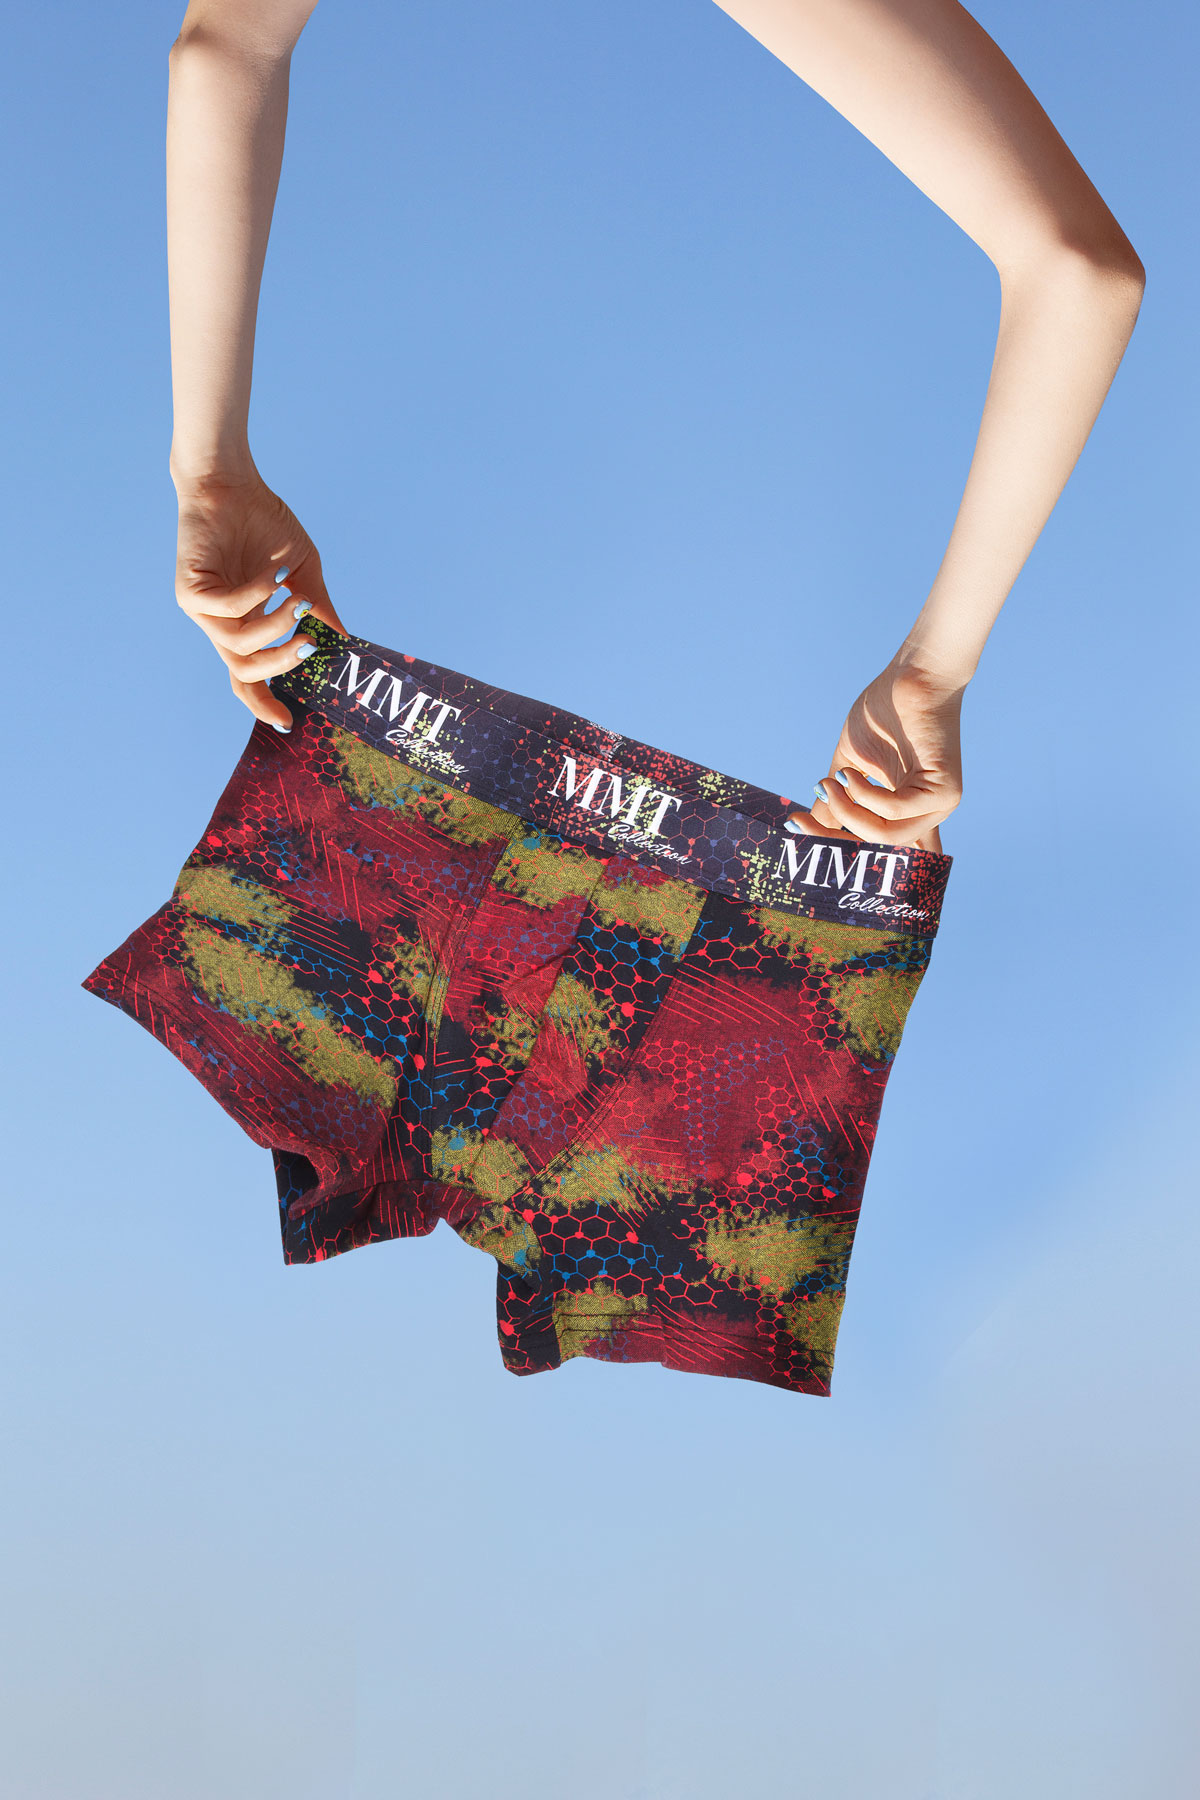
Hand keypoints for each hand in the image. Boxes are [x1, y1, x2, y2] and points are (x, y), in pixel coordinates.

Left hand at [174, 470, 346, 731]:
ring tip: (297, 601)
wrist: (231, 483)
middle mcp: (220, 623)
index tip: (290, 721)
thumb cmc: (265, 524)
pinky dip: (255, 596)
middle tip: (309, 649)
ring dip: (273, 628)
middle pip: (243, 671)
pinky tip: (273, 575)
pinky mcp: (189, 590)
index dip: (265, 701)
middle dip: (280, 666)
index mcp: (245, 625)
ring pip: (236, 644)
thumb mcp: (302, 571)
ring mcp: (202, 610)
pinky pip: (226, 609)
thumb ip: (317, 605)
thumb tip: (343, 639)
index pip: (248, 676)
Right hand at [787, 657, 964, 854]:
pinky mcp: (945, 792)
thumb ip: (837, 799)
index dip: (839, 849)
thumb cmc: (885, 714)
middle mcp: (925, 814)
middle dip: (833, 836)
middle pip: (876, 847)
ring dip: (849, 812)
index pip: (875, 848)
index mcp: (906, 811)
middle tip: (799, 821)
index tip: (796, 830)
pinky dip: (866, 795)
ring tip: (829, 786)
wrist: (914, 677)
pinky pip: (896, 810)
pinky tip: (850, 774)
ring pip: (888, 835)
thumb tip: (810, 824)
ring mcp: (939, 806)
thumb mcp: (852, 764)